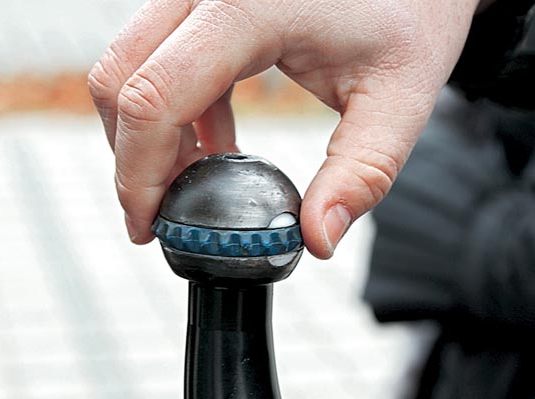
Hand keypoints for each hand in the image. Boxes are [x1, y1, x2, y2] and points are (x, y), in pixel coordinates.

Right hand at [89, 0, 480, 258]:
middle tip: (161, 214)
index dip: (138, 173)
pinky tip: (215, 144)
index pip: (155, 96)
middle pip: (121, 79)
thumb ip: (359, 175)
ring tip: (195, 182)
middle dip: (130, 159)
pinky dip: (172, 110)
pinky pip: (160, 57)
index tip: (148, 225)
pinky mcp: (207, 3)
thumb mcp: (398, 100)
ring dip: (147, 134)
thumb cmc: (412, 15)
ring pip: (129, 66)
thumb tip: (317, 239)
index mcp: (248, 7)